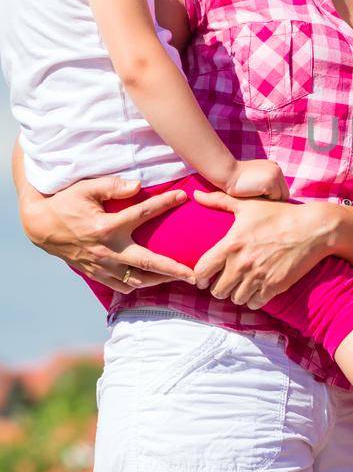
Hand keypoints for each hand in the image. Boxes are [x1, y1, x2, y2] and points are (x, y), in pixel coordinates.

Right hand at [19, 174, 195, 291]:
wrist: (40, 226)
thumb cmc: (66, 203)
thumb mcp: (85, 189)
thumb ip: (112, 186)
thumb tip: (138, 186)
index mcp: (106, 226)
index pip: (142, 213)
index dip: (164, 203)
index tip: (183, 197)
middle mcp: (106, 250)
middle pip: (147, 262)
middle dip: (173, 269)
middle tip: (194, 275)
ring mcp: (101, 265)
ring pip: (136, 280)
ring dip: (159, 280)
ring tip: (180, 279)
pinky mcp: (95, 273)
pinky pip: (120, 286)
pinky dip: (137, 286)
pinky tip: (151, 282)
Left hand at [191, 190, 333, 306]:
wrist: (313, 229)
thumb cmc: (280, 214)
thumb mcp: (248, 205)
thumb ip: (219, 200)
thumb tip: (195, 194)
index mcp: (231, 244)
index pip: (202, 271)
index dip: (199, 277)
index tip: (204, 277)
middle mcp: (242, 264)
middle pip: (217, 291)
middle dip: (219, 288)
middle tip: (225, 282)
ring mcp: (258, 277)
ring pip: (236, 299)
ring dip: (237, 294)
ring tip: (241, 286)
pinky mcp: (274, 287)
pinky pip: (254, 303)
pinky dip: (254, 299)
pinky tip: (257, 289)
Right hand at [224, 159, 288, 201]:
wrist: (226, 173)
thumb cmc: (235, 178)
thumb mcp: (254, 176)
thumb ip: (264, 183)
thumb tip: (273, 199)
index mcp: (274, 167)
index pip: (281, 188)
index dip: (272, 196)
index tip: (260, 198)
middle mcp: (277, 169)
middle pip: (284, 194)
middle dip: (273, 199)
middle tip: (259, 201)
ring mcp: (275, 176)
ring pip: (280, 197)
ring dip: (268, 201)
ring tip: (255, 197)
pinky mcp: (272, 183)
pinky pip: (274, 199)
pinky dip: (265, 201)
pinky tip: (254, 195)